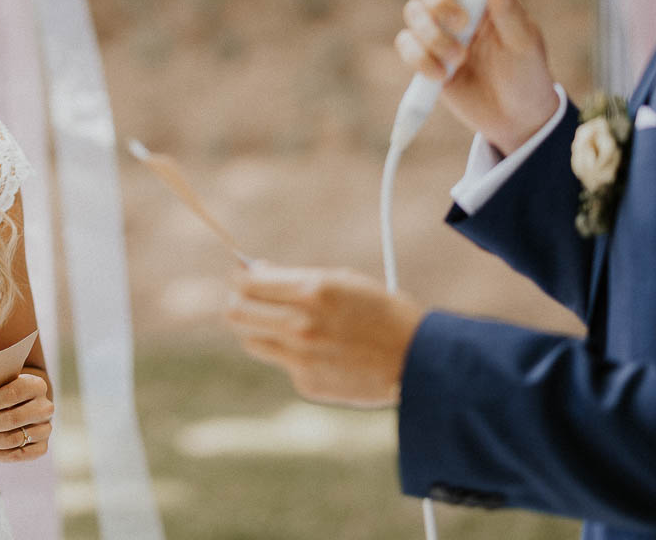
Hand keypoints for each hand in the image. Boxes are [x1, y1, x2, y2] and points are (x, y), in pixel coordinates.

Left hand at [0, 371, 52, 462]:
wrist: (23, 405)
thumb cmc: (3, 392)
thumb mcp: (0, 383)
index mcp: (36, 386)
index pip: (13, 394)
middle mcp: (45, 408)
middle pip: (12, 420)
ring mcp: (46, 429)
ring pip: (13, 439)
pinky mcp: (42, 447)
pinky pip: (17, 456)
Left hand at [225, 263, 424, 408]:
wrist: (419, 361)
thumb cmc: (382, 312)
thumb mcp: (343, 281)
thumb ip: (295, 278)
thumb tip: (254, 272)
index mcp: (312, 291)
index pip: (247, 284)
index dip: (238, 277)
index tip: (240, 276)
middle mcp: (300, 325)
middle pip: (235, 314)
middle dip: (236, 302)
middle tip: (246, 299)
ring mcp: (301, 358)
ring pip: (251, 341)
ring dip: (259, 330)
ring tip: (284, 324)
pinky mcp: (306, 384)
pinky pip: (282, 363)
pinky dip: (291, 354)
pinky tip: (321, 350)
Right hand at [395, 0, 558, 155]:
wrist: (515, 119)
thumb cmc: (527, 74)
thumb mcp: (524, 43)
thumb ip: (509, 9)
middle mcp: (458, 6)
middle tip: (462, 24)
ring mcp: (439, 30)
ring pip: (413, 12)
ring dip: (433, 35)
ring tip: (459, 59)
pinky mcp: (424, 57)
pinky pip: (406, 45)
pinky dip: (419, 58)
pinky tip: (442, 75)